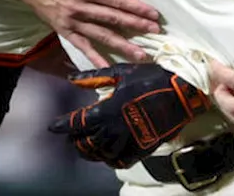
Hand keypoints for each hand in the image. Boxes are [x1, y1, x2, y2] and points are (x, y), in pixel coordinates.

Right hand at [17, 0, 160, 64]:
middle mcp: (81, 8)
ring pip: (102, 35)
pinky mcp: (64, 30)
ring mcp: (72, 21)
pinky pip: (82, 46)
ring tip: (141, 55)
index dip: (137, 8)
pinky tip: (108, 67)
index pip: (117, 1)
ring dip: (123, 46)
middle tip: (155, 33)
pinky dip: (94, 57)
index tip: (153, 15)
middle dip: (136, 26)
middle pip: (114, 19)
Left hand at [48, 63, 209, 167]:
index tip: (52, 127)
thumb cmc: (149, 78)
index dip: (62, 126)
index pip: (76, 123)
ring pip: (102, 155)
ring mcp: (129, 140)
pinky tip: (108, 156)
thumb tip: (71, 76)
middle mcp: (115, 129)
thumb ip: (93, 77)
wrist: (180, 92)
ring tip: (87, 149)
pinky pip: (122, 160)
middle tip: (72, 139)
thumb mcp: (119, 73)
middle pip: (86, 144)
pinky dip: (111, 160)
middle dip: (76, 142)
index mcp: (106, 109)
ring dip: (91, 153)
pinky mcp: (142, 147)